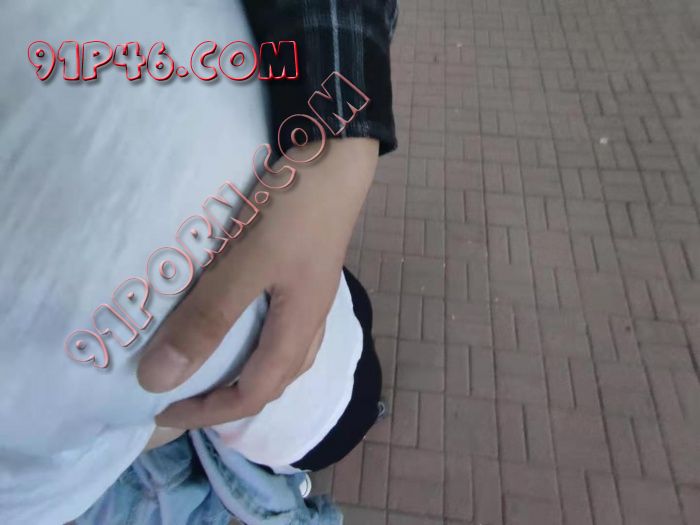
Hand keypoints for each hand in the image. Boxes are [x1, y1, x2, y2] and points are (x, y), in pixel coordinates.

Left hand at [137, 138, 377, 427]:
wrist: (336, 154)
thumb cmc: (295, 208)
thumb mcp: (247, 262)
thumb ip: (208, 317)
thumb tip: (159, 379)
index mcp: (298, 327)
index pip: (254, 393)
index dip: (208, 412)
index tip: (163, 412)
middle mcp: (309, 319)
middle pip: (273, 380)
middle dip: (228, 398)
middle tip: (185, 395)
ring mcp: (309, 294)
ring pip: (279, 354)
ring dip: (244, 371)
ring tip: (208, 368)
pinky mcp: (302, 272)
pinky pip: (277, 323)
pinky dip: (250, 338)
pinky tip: (235, 319)